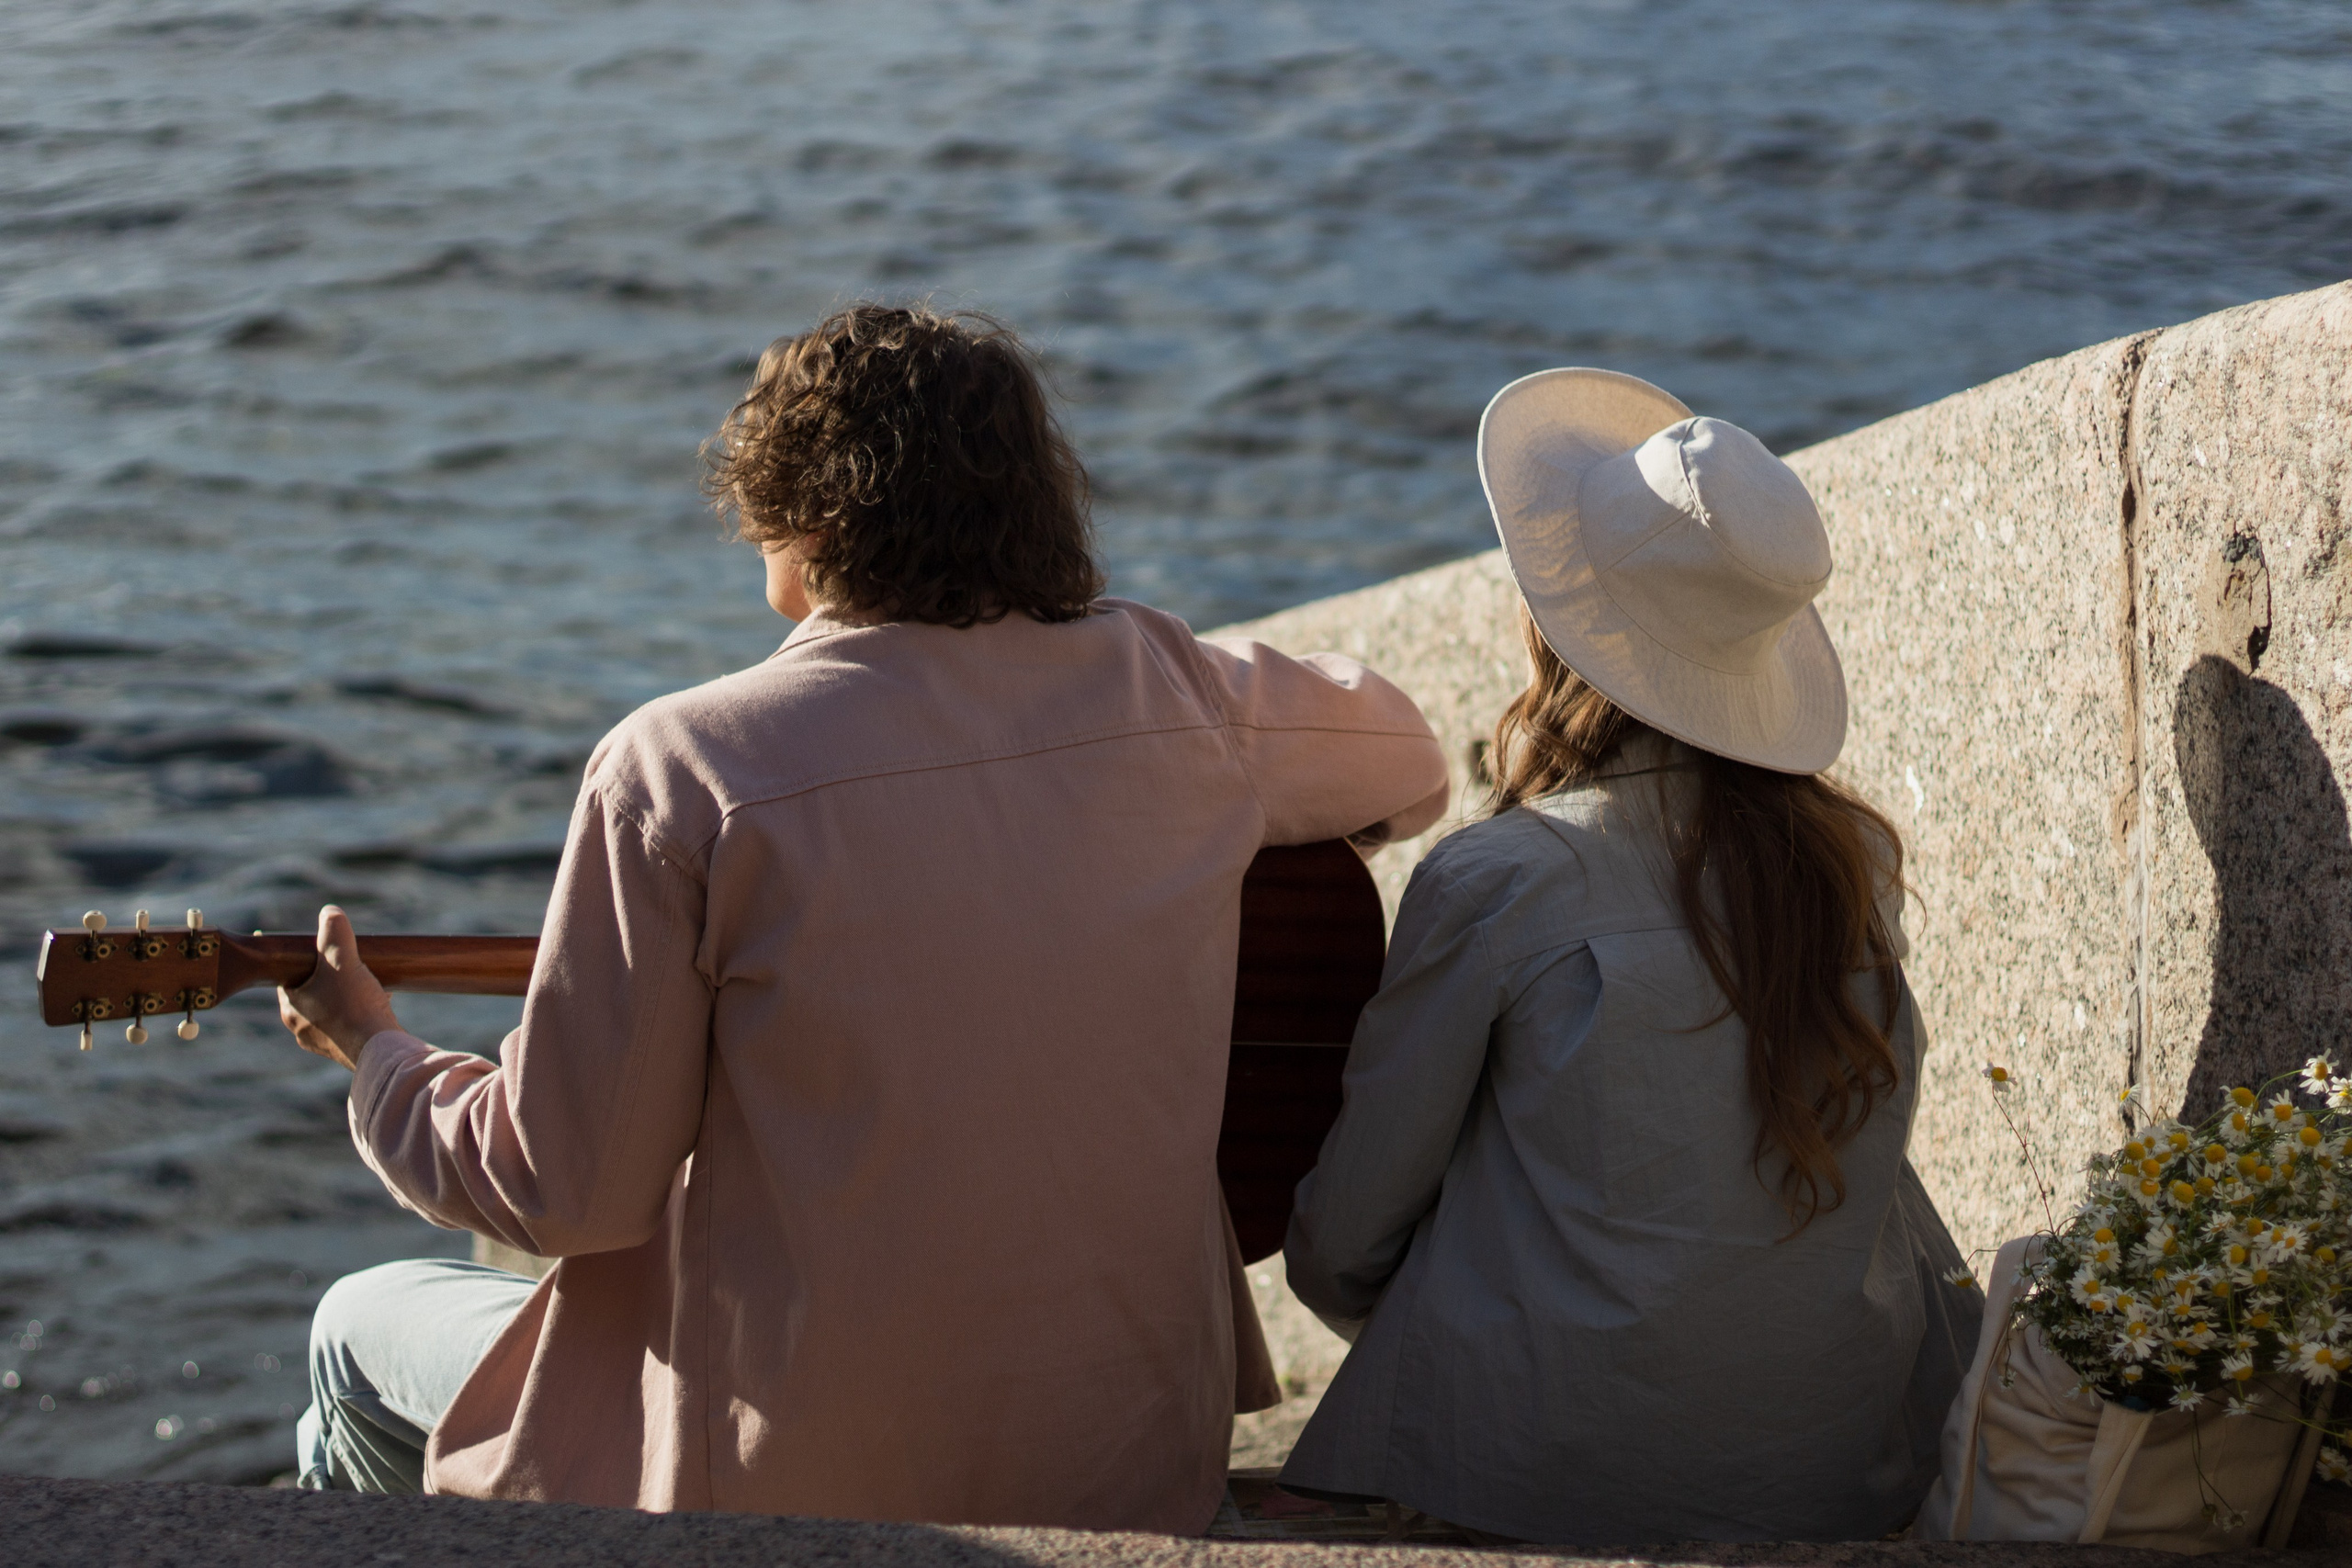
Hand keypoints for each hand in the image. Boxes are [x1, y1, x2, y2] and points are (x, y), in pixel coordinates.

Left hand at [278, 906, 401, 1071]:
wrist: (379, 1049)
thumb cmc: (354, 1005)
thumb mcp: (343, 960)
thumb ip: (334, 933)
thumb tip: (330, 912)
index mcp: (291, 1007)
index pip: (288, 977)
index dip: (301, 961)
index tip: (309, 951)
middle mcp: (301, 1028)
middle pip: (310, 992)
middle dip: (328, 978)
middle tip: (345, 964)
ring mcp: (322, 1043)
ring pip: (329, 1010)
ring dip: (345, 995)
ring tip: (367, 983)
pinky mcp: (344, 1051)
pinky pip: (346, 1025)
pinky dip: (358, 1012)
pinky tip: (378, 1003)